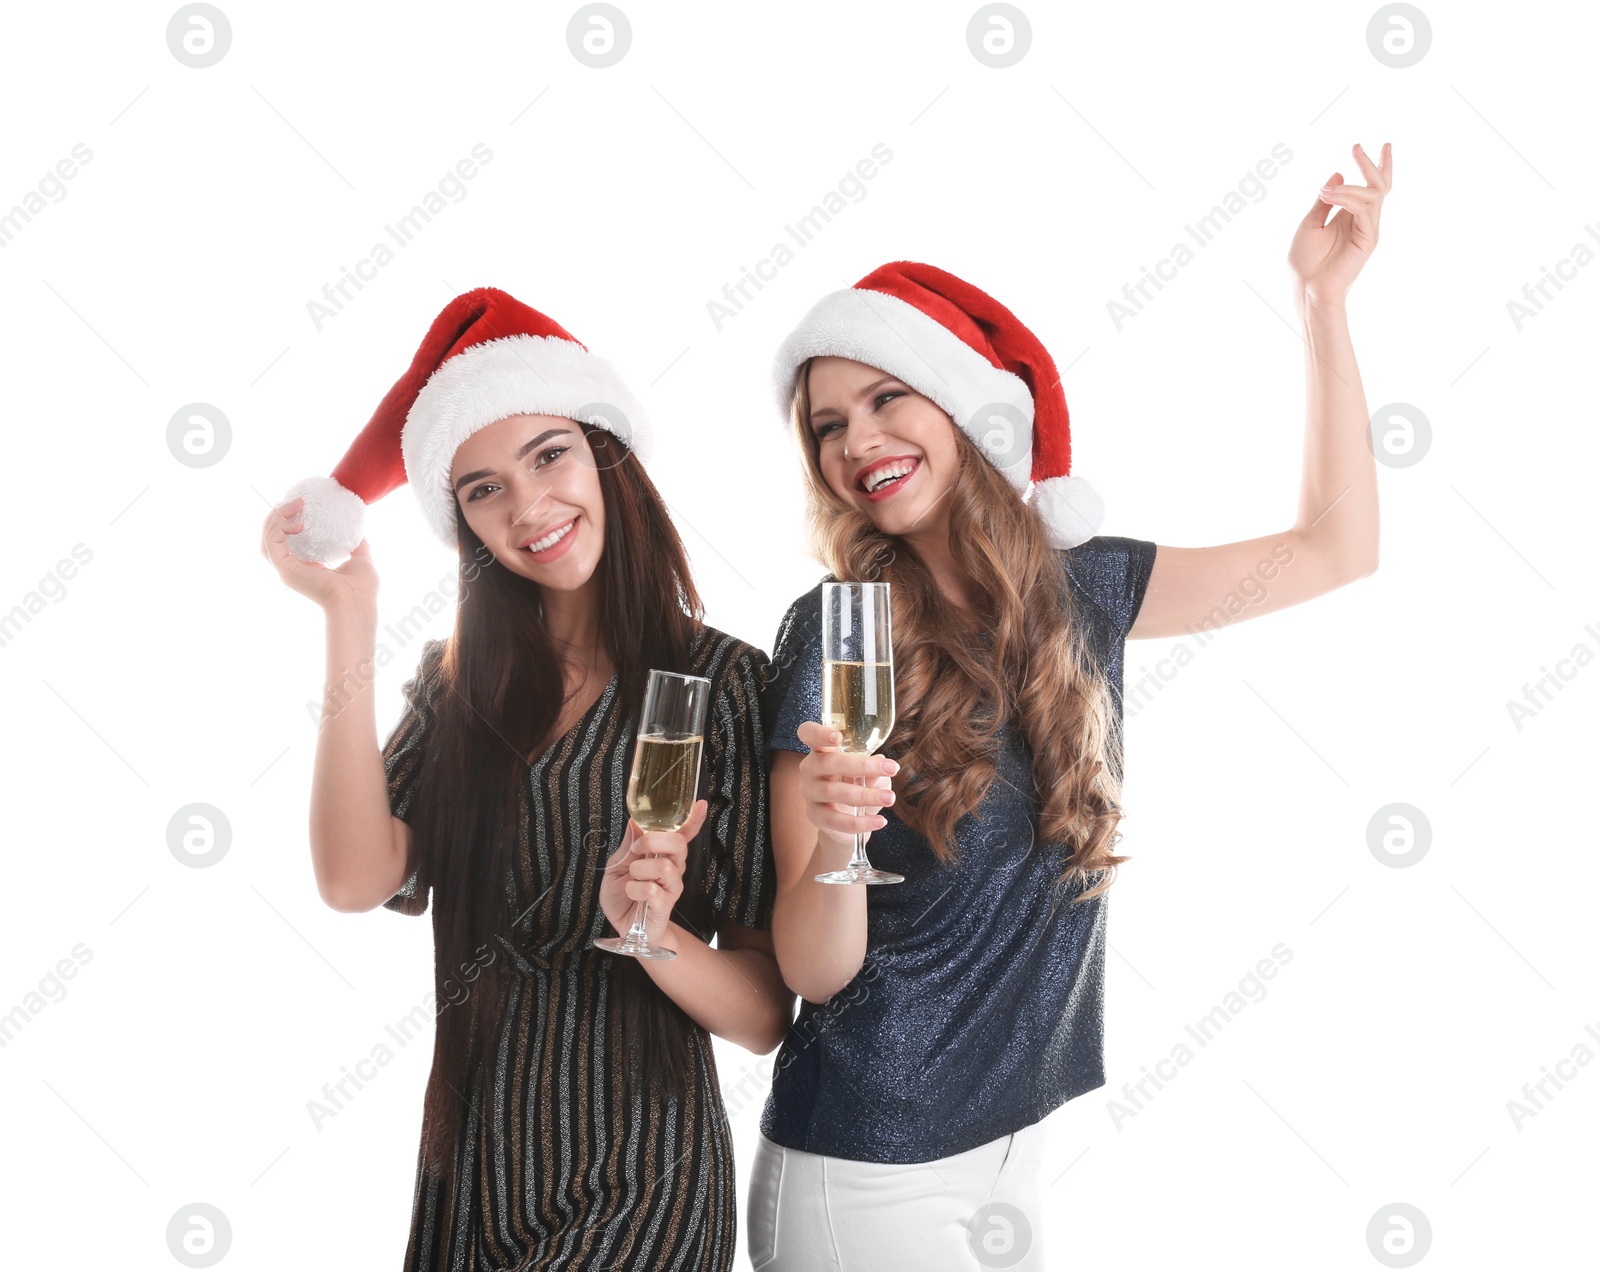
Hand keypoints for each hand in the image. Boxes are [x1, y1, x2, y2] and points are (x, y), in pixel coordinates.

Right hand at [260, 495, 379, 610]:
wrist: (357, 602)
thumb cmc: (362, 588)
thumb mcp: (361, 559)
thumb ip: (357, 545)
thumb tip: (359, 532)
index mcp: (307, 568)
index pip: (288, 543)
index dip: (290, 523)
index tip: (303, 507)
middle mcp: (292, 570)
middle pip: (272, 538)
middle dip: (280, 517)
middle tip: (296, 502)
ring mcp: (286, 570)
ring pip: (268, 538)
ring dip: (278, 517)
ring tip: (295, 504)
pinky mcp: (284, 568)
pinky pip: (272, 540)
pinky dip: (280, 525)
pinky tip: (297, 521)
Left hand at [599, 799, 707, 947]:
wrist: (622, 927)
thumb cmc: (622, 895)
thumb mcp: (617, 866)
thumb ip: (628, 845)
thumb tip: (635, 820)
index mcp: (662, 855)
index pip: (683, 834)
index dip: (693, 819)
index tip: (700, 803)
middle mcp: (673, 868)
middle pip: (678, 844)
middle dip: (654, 840)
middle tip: (636, 851)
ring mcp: (671, 887)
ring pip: (664, 866)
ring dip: (639, 870)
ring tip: (631, 879)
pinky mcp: (666, 905)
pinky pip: (653, 890)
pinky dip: (635, 889)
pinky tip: (632, 893)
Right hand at [794, 721, 896, 846]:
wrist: (847, 820)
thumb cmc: (859, 786)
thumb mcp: (872, 773)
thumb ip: (876, 767)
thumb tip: (882, 765)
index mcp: (822, 750)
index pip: (809, 734)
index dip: (819, 733)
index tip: (837, 737)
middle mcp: (811, 769)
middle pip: (828, 762)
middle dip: (862, 765)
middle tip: (891, 769)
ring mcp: (810, 793)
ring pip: (833, 792)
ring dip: (865, 795)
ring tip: (890, 798)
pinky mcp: (815, 816)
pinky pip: (835, 820)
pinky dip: (859, 822)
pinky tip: (880, 821)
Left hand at [1289, 141, 1393, 304]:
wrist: (1307, 287)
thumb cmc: (1305, 261)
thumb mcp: (1310, 223)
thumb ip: (1324, 201)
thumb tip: (1336, 173)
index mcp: (1349, 215)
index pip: (1368, 187)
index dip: (1374, 166)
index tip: (1373, 146)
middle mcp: (1362, 220)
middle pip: (1378, 185)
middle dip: (1370, 164)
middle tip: (1357, 148)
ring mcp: (1367, 228)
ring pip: (1372, 194)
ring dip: (1349, 186)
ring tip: (1326, 190)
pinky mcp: (1368, 238)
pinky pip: (1365, 209)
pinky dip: (1348, 198)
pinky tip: (1330, 197)